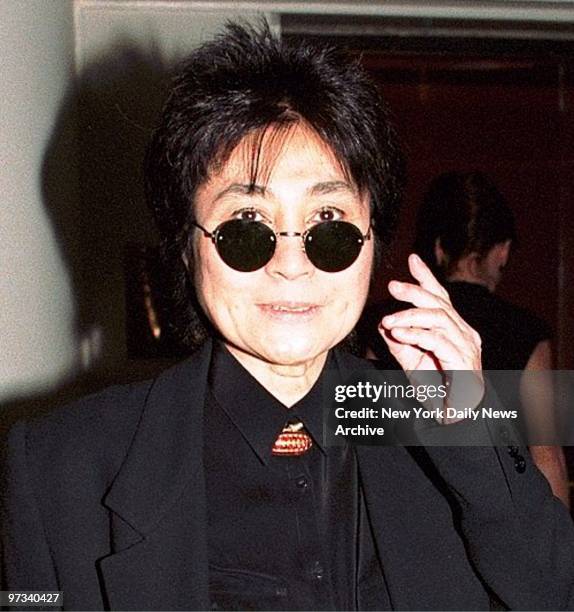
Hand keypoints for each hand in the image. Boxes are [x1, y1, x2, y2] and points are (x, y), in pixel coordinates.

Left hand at [379, 254, 483, 422]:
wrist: (454, 417)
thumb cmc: (435, 388)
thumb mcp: (410, 361)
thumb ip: (399, 342)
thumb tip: (384, 324)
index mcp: (454, 329)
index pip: (441, 297)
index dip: (427, 277)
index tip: (412, 259)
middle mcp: (464, 333)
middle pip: (440, 303)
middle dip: (415, 290)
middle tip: (393, 285)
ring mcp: (466, 346)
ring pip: (439, 318)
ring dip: (410, 315)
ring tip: (388, 319)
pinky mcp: (463, 361)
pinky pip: (437, 340)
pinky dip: (416, 334)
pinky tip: (398, 332)